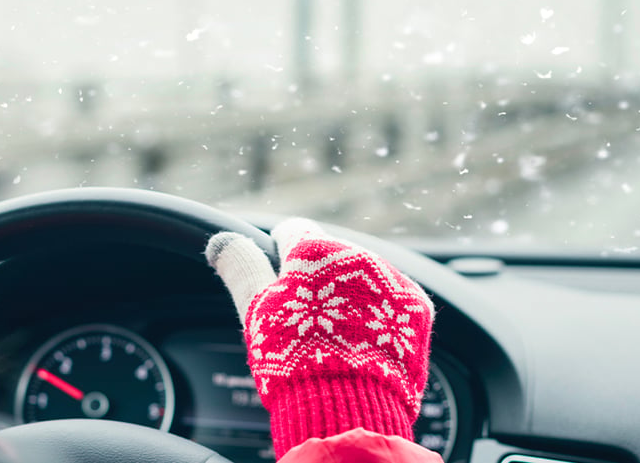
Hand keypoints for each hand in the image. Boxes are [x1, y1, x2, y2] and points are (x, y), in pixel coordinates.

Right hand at [205, 219, 433, 457]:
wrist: (347, 407)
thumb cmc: (293, 357)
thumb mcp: (257, 308)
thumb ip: (242, 267)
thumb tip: (223, 242)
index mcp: (315, 249)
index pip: (292, 231)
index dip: (279, 251)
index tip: (277, 271)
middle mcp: (359, 254)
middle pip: (331, 257)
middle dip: (317, 279)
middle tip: (303, 319)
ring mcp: (392, 280)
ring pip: (363, 278)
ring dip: (349, 296)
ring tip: (335, 335)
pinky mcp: (417, 308)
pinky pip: (391, 301)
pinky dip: (377, 315)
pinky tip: (361, 341)